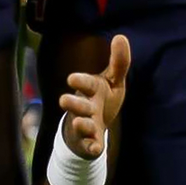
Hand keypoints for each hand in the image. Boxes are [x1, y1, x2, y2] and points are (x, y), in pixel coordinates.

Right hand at [58, 34, 129, 159]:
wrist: (92, 130)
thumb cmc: (102, 100)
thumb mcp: (112, 81)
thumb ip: (118, 62)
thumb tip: (121, 36)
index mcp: (91, 90)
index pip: (84, 83)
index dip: (79, 80)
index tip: (72, 78)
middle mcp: (85, 106)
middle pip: (77, 104)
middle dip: (72, 103)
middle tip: (64, 100)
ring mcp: (85, 125)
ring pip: (81, 124)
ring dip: (81, 124)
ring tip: (80, 122)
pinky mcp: (90, 142)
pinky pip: (89, 145)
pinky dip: (92, 147)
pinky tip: (97, 148)